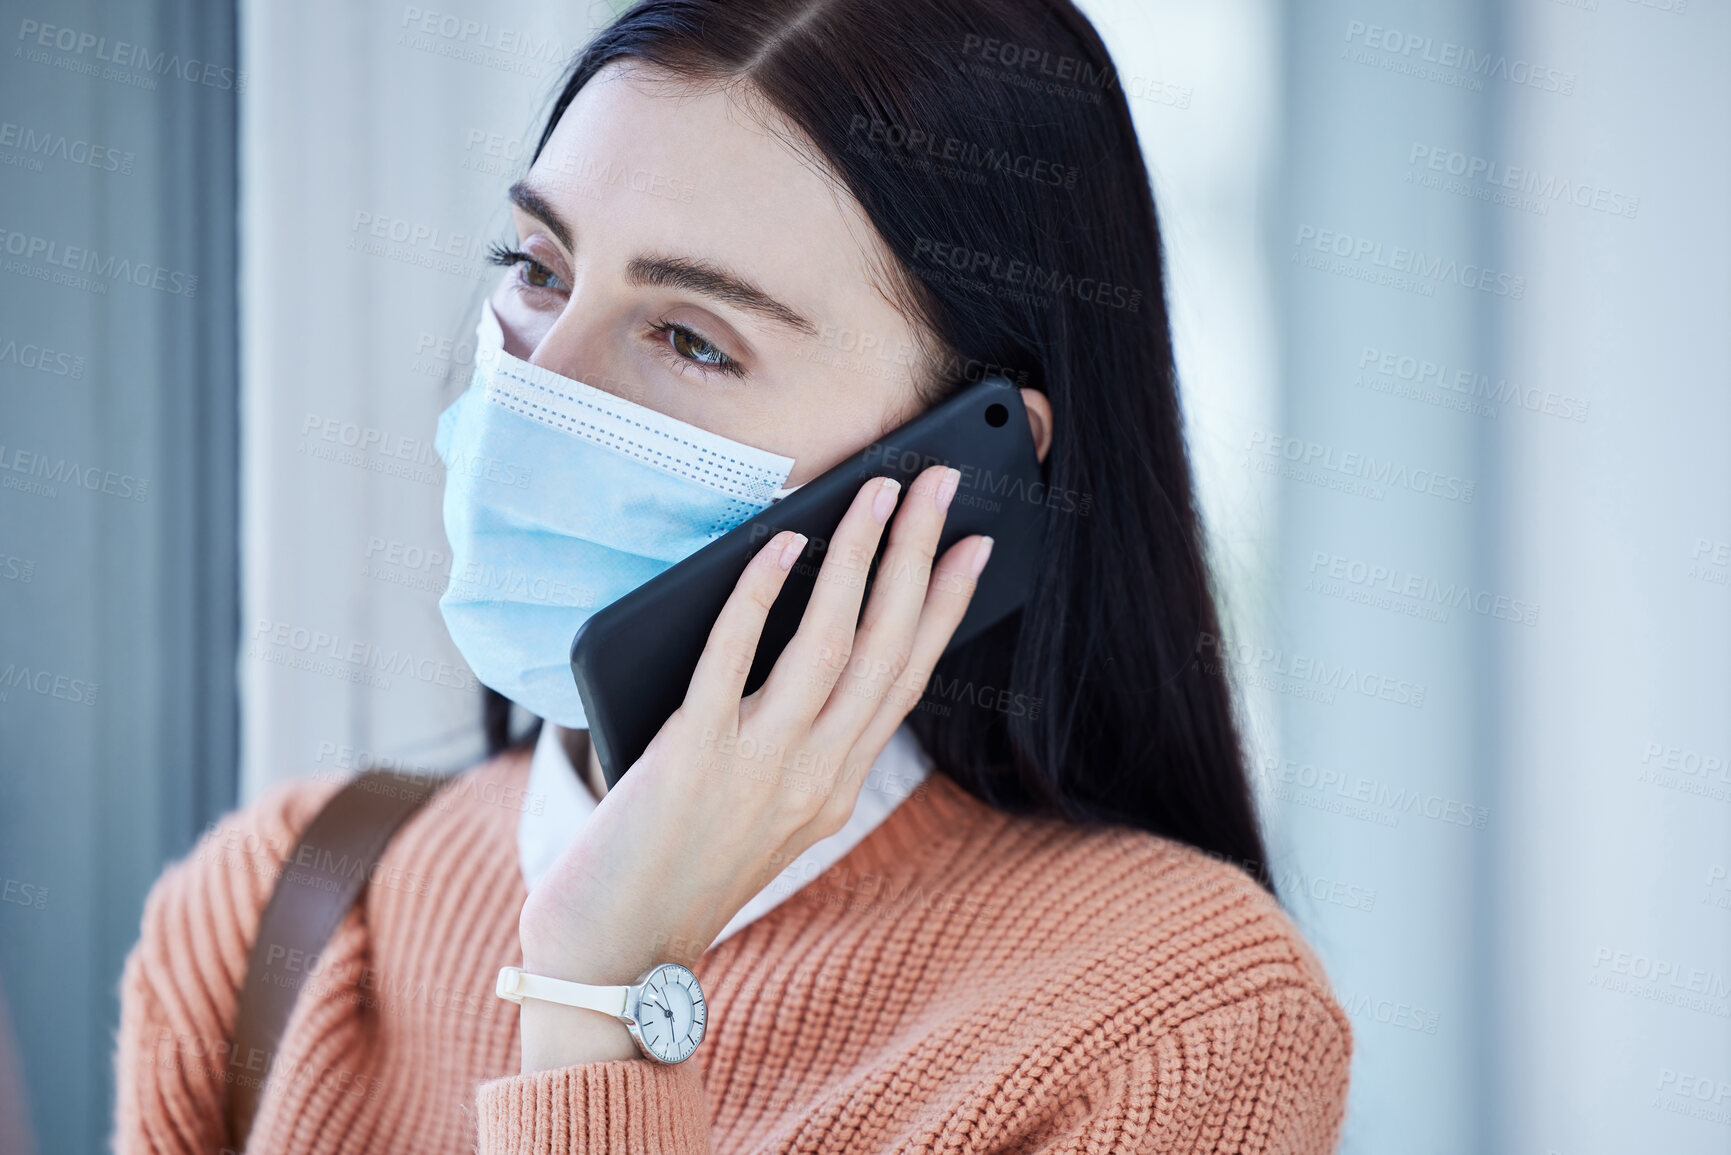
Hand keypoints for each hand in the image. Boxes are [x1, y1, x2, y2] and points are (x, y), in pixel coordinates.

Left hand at [515, 465, 991, 1070]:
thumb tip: (797, 628)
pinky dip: (761, 598)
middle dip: (918, 555)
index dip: (945, 607)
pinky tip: (780, 547)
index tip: (976, 547)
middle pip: (883, 646)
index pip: (906, 677)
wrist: (614, 953)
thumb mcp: (763, 809)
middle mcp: (814, 776)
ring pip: (831, 644)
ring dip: (859, 559)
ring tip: (876, 494)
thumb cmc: (677, 869)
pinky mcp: (691, 759)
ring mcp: (758, 769)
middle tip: (942, 485)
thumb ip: (790, 738)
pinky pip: (733, 662)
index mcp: (835, 785)